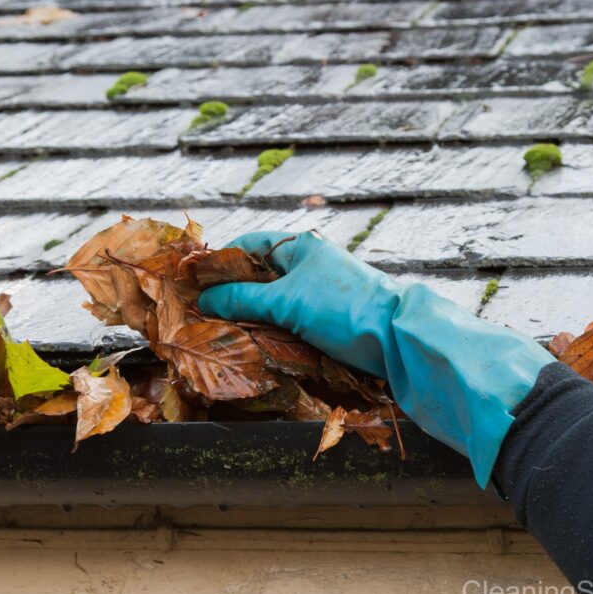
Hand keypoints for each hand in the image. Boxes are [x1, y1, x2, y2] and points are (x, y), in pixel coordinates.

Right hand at [199, 230, 555, 487]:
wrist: (401, 340)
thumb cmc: (344, 309)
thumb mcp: (286, 302)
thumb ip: (242, 299)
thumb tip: (202, 300)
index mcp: (300, 247)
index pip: (248, 246)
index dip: (218, 263)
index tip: (191, 284)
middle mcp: (309, 265)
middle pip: (258, 275)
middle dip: (230, 294)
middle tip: (200, 315)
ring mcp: (319, 295)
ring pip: (272, 303)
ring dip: (249, 318)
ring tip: (221, 335)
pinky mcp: (328, 322)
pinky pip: (289, 323)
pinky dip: (271, 333)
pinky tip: (255, 347)